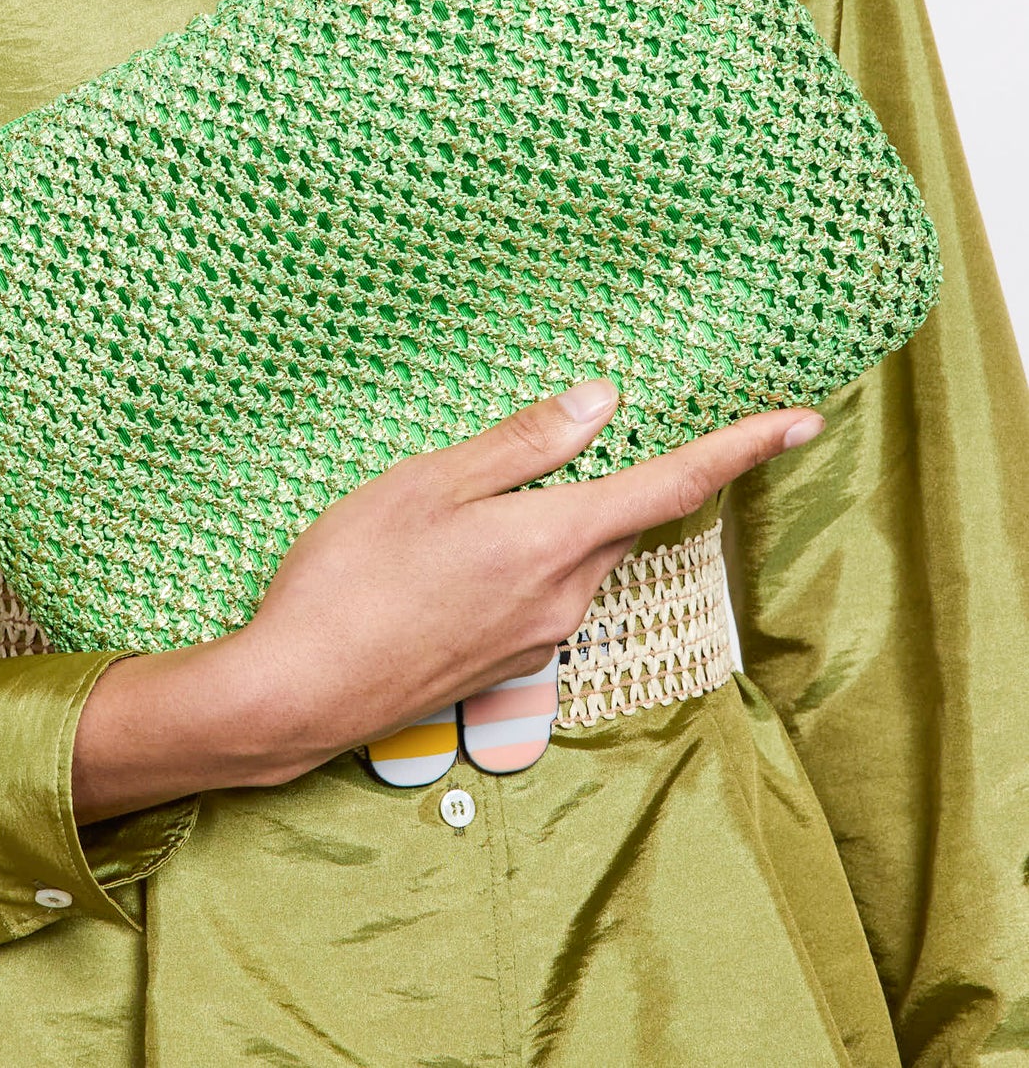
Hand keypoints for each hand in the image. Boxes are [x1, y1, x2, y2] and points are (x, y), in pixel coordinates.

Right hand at [69, 381, 822, 821]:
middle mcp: (564, 596)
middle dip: (622, 475)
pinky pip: (542, 590)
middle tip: (588, 431)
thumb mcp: (426, 484)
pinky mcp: (505, 664)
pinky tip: (457, 549)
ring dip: (557, 518)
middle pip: (621, 518)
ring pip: (577, 554)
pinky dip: (525, 556)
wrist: (296, 695)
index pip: (673, 485)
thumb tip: (599, 403)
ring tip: (477, 496)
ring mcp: (536, 639)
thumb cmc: (349, 577)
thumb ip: (520, 447)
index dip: (742, 449)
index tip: (802, 420)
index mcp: (552, 540)